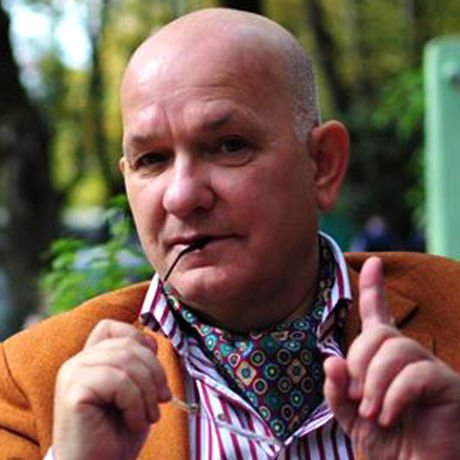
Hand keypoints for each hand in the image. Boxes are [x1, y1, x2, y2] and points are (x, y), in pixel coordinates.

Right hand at [53, 320, 170, 459]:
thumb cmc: (118, 433)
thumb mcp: (137, 390)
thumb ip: (139, 362)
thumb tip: (150, 337)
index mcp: (89, 359)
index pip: (111, 327)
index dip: (137, 341)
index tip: (153, 373)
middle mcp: (76, 362)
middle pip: (128, 344)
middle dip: (154, 373)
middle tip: (161, 400)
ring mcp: (72, 374)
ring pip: (126, 363)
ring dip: (147, 393)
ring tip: (148, 416)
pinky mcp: (74, 392)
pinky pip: (119, 382)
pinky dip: (136, 404)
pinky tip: (134, 422)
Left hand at [324, 257, 459, 459]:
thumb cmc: (387, 445)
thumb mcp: (351, 416)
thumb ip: (337, 389)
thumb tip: (332, 360)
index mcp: (384, 360)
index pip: (378, 317)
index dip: (374, 290)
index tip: (373, 263)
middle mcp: (409, 357)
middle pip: (379, 333)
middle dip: (360, 363)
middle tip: (358, 399)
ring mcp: (430, 369)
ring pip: (396, 348)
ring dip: (375, 382)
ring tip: (373, 413)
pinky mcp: (447, 386)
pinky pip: (415, 373)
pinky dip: (394, 396)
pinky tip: (389, 416)